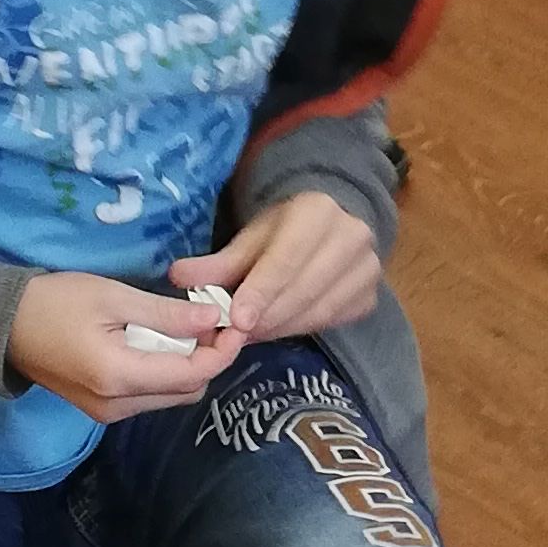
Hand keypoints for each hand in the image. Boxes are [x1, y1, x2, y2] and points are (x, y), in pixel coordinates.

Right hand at [5, 270, 242, 418]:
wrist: (1, 326)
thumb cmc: (54, 302)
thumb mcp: (113, 297)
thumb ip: (166, 314)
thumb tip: (215, 321)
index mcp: (120, 377)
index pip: (193, 374)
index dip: (223, 350)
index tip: (236, 321)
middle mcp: (118, 406)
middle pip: (187, 390)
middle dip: (209, 359)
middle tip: (212, 321)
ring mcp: (108, 413)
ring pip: (171, 396)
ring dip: (188, 366)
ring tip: (187, 328)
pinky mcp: (101, 410)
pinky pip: (150, 396)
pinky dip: (165, 372)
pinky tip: (160, 343)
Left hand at [202, 193, 382, 342]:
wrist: (331, 220)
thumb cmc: (284, 227)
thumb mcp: (250, 237)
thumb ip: (217, 261)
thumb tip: (178, 278)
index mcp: (318, 211)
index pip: (288, 258)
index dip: (262, 291)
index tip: (238, 320)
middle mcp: (352, 237)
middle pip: (304, 289)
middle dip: (266, 318)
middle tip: (234, 335)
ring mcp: (368, 268)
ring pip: (319, 311)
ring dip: (280, 328)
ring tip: (250, 335)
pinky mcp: (369, 295)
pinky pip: (333, 321)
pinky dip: (301, 330)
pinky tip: (277, 330)